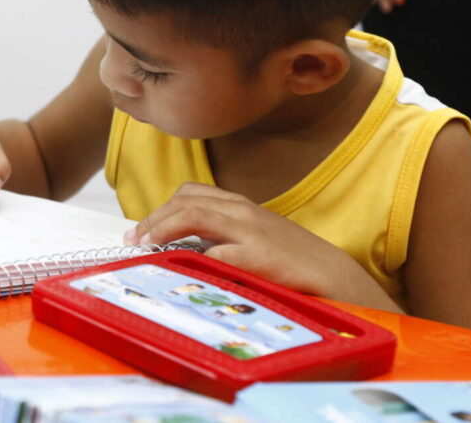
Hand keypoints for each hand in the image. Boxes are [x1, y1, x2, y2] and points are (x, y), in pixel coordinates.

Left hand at [124, 182, 401, 311]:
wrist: (335, 277)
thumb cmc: (294, 264)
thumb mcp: (257, 243)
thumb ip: (226, 241)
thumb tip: (187, 252)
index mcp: (242, 207)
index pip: (193, 193)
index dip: (162, 209)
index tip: (142, 230)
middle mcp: (243, 211)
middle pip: (186, 200)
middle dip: (154, 218)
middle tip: (134, 239)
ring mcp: (251, 230)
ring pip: (194, 213)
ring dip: (162, 228)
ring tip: (144, 246)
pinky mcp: (258, 255)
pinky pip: (215, 250)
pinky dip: (190, 255)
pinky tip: (176, 266)